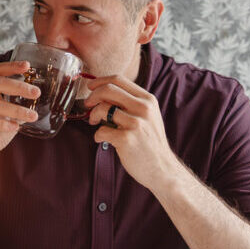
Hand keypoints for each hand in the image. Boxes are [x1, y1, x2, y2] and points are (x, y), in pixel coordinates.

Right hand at [0, 61, 40, 175]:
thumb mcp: (9, 116)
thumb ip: (18, 104)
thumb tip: (38, 95)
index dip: (11, 66)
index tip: (28, 66)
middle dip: (18, 87)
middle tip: (36, 93)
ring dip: (16, 110)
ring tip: (32, 116)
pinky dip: (2, 124)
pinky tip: (15, 127)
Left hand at [84, 75, 179, 190]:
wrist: (162, 169)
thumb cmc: (149, 143)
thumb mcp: (147, 116)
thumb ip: (130, 103)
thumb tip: (102, 93)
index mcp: (147, 100)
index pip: (119, 79)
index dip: (100, 81)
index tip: (90, 88)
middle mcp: (143, 108)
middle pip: (108, 89)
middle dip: (92, 96)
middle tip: (88, 105)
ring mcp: (136, 123)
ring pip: (102, 108)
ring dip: (93, 116)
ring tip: (95, 123)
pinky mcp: (127, 139)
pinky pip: (101, 130)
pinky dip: (97, 135)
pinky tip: (102, 139)